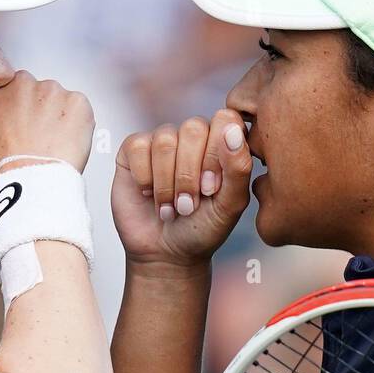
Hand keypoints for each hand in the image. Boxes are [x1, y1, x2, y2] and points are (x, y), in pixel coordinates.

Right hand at [0, 69, 94, 179]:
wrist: (30, 180)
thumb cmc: (7, 168)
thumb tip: (6, 122)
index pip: (16, 90)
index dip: (25, 109)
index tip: (28, 123)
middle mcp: (24, 84)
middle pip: (40, 93)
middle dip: (44, 112)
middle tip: (43, 138)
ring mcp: (52, 90)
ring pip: (61, 101)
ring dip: (61, 118)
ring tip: (56, 144)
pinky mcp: (76, 101)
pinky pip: (81, 110)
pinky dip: (80, 125)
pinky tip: (69, 144)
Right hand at [111, 109, 251, 267]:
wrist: (166, 254)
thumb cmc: (202, 229)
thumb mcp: (229, 206)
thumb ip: (239, 168)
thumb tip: (232, 131)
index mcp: (222, 143)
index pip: (225, 119)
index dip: (217, 154)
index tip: (211, 189)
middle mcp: (193, 137)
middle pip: (193, 128)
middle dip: (190, 174)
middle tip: (188, 205)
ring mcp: (163, 141)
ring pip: (165, 140)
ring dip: (167, 183)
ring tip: (170, 207)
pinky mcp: (134, 150)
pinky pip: (138, 146)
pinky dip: (145, 177)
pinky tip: (148, 194)